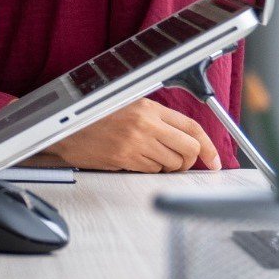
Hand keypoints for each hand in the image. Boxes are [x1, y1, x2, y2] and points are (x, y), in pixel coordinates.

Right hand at [50, 97, 219, 171]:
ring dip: (168, 166)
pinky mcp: (127, 159)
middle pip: (189, 148)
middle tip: (182, 163)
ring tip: (150, 158)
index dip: (208, 146)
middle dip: (190, 161)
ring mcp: (136, 142)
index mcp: (147, 107)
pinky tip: (136, 160)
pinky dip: (151, 170)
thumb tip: (184, 137)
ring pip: (173, 164)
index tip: (214, 159)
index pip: (192, 126)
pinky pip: (153, 171)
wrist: (64, 130)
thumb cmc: (93, 118)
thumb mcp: (126, 107)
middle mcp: (145, 124)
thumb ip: (155, 118)